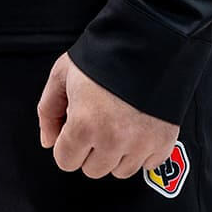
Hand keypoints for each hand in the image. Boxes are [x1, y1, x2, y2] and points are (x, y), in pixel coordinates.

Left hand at [36, 52, 178, 177]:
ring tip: (117, 122)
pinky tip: (136, 127)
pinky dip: (141, 152)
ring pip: (119, 171)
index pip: (65, 161)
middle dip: (90, 149)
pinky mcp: (163, 142)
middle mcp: (113, 140)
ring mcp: (140, 144)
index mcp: (84, 125)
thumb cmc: (103, 55)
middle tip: (97, 120)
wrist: (147, 40)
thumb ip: (48, 110)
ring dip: (115, 153)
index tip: (75, 126)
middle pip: (93, 169)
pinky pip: (147, 165)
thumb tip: (48, 141)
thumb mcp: (62, 74)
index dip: (66, 144)